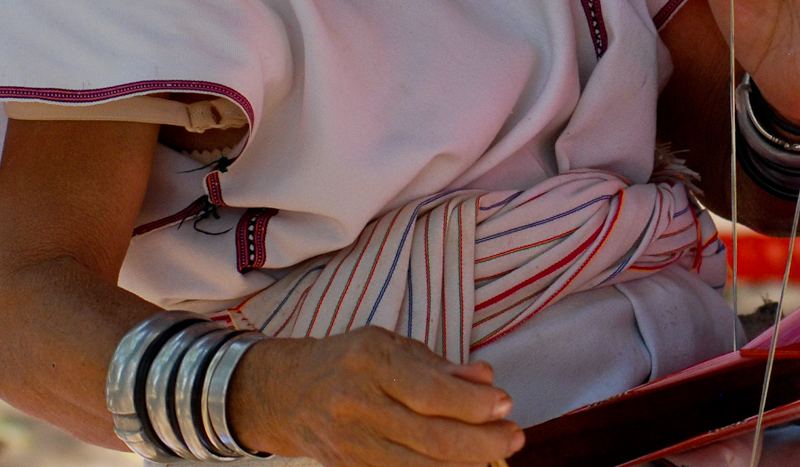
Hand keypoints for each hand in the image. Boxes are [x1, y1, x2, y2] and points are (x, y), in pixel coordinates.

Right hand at [229, 328, 523, 465]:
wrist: (285, 394)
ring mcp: (351, 444)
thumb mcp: (391, 345)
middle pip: (431, 438)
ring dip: (465, 464)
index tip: (505, 404)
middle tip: (514, 436)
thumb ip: (439, 365)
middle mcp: (357, 405)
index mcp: (370, 362)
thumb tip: (487, 381)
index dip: (473, 405)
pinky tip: (461, 465)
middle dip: (482, 442)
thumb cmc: (349, 361)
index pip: (430, 393)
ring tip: (495, 452)